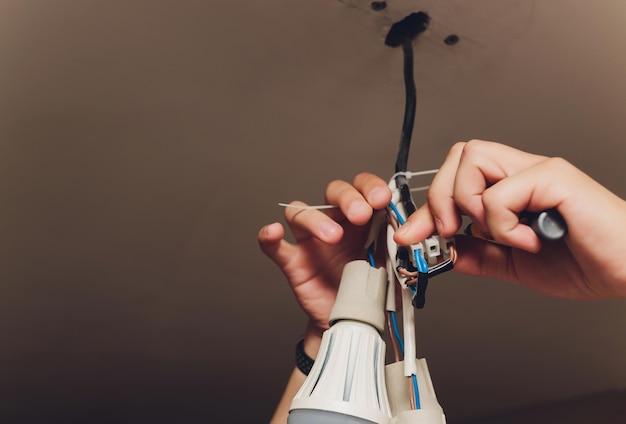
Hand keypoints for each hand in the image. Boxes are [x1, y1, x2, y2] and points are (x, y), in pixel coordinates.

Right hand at [258, 173, 391, 347]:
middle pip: (333, 192)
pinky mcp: (294, 263)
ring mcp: (311, 242)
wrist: (353, 321)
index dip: (370, 187)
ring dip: (317, 219)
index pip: (362, 188)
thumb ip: (397, 246)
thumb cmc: (369, 289)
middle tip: (361, 214)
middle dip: (348, 198)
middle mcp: (335, 222)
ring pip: (302, 213)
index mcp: (362, 219)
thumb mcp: (392, 265)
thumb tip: (408, 232)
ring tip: (333, 237)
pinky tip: (273, 232)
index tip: (382, 199)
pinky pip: (276, 246)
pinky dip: (269, 237)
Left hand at [394, 140, 625, 299]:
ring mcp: (538, 170)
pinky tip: (529, 239)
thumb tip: (442, 250)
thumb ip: (479, 255)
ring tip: (499, 234)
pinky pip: (501, 192)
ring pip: (472, 158)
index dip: (427, 205)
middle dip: (440, 197)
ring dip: (471, 204)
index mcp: (511, 187)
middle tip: (451, 231)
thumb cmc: (586, 261)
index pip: (455, 177)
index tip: (411, 235)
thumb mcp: (515, 263)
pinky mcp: (554, 177)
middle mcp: (522, 171)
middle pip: (458, 154)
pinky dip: (503, 224)